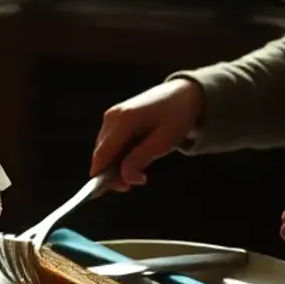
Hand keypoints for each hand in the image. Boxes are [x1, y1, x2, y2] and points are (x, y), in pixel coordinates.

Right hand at [88, 79, 204, 191]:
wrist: (183, 94)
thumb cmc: (177, 116)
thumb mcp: (164, 141)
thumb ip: (141, 159)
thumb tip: (127, 180)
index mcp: (123, 120)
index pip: (102, 154)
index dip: (103, 176)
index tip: (118, 189)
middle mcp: (112, 116)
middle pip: (101, 154)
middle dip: (113, 172)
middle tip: (136, 182)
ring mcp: (112, 116)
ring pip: (105, 150)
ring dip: (117, 164)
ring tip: (140, 169)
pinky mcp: (115, 118)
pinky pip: (111, 143)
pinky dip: (119, 154)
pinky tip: (135, 156)